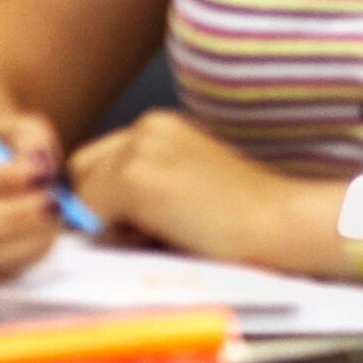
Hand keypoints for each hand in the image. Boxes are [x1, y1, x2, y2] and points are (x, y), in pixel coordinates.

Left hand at [67, 108, 325, 271]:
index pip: (98, 163)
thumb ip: (144, 184)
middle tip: (157, 225)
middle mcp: (146, 126)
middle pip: (82, 174)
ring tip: (166, 228)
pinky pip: (91, 218)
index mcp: (162, 126)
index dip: (113, 198)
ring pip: (84, 198)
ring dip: (112, 223)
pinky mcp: (132, 176)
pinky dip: (117, 236)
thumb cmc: (243, 216)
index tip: (157, 217)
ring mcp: (137, 148)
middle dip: (104, 206)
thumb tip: (86, 215)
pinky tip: (165, 233)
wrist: (280, 221)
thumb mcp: (187, 183)